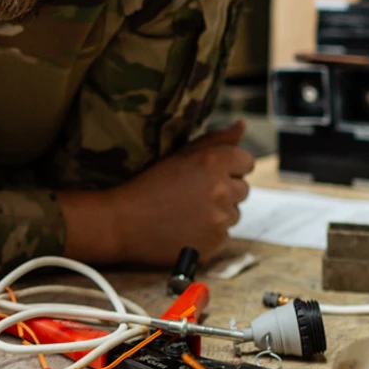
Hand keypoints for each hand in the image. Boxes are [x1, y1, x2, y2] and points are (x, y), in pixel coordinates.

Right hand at [60, 122, 253, 265]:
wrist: (121, 223)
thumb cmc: (148, 185)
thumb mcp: (179, 155)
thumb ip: (216, 140)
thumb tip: (242, 125)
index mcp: (213, 162)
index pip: (246, 162)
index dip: (230, 168)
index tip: (210, 175)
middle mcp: (221, 189)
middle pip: (242, 189)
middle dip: (224, 191)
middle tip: (192, 196)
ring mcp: (219, 219)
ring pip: (233, 214)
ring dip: (217, 214)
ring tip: (186, 214)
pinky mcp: (214, 244)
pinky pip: (223, 236)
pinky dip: (209, 235)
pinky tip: (185, 230)